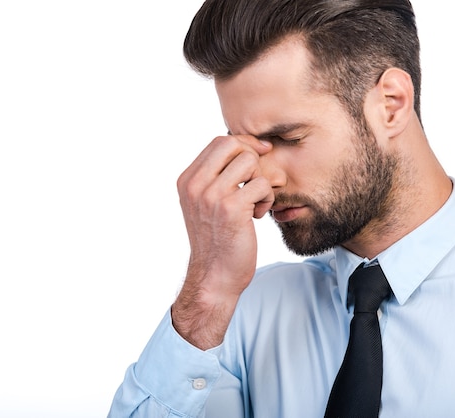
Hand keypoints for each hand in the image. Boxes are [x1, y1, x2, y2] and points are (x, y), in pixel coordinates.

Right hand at [172, 135, 273, 348]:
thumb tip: (245, 148)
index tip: (259, 155)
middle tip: (259, 180)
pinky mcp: (231, 208)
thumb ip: (216, 178)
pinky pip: (262, 184)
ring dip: (261, 180)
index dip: (244, 144)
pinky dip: (267, 197)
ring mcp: (211, 196)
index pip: (219, 142)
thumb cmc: (216, 241)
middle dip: (254, 158)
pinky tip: (259, 214)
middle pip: (233, 144)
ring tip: (257, 201)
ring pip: (250, 161)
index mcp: (187, 181)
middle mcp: (195, 185)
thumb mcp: (205, 205)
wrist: (214, 277)